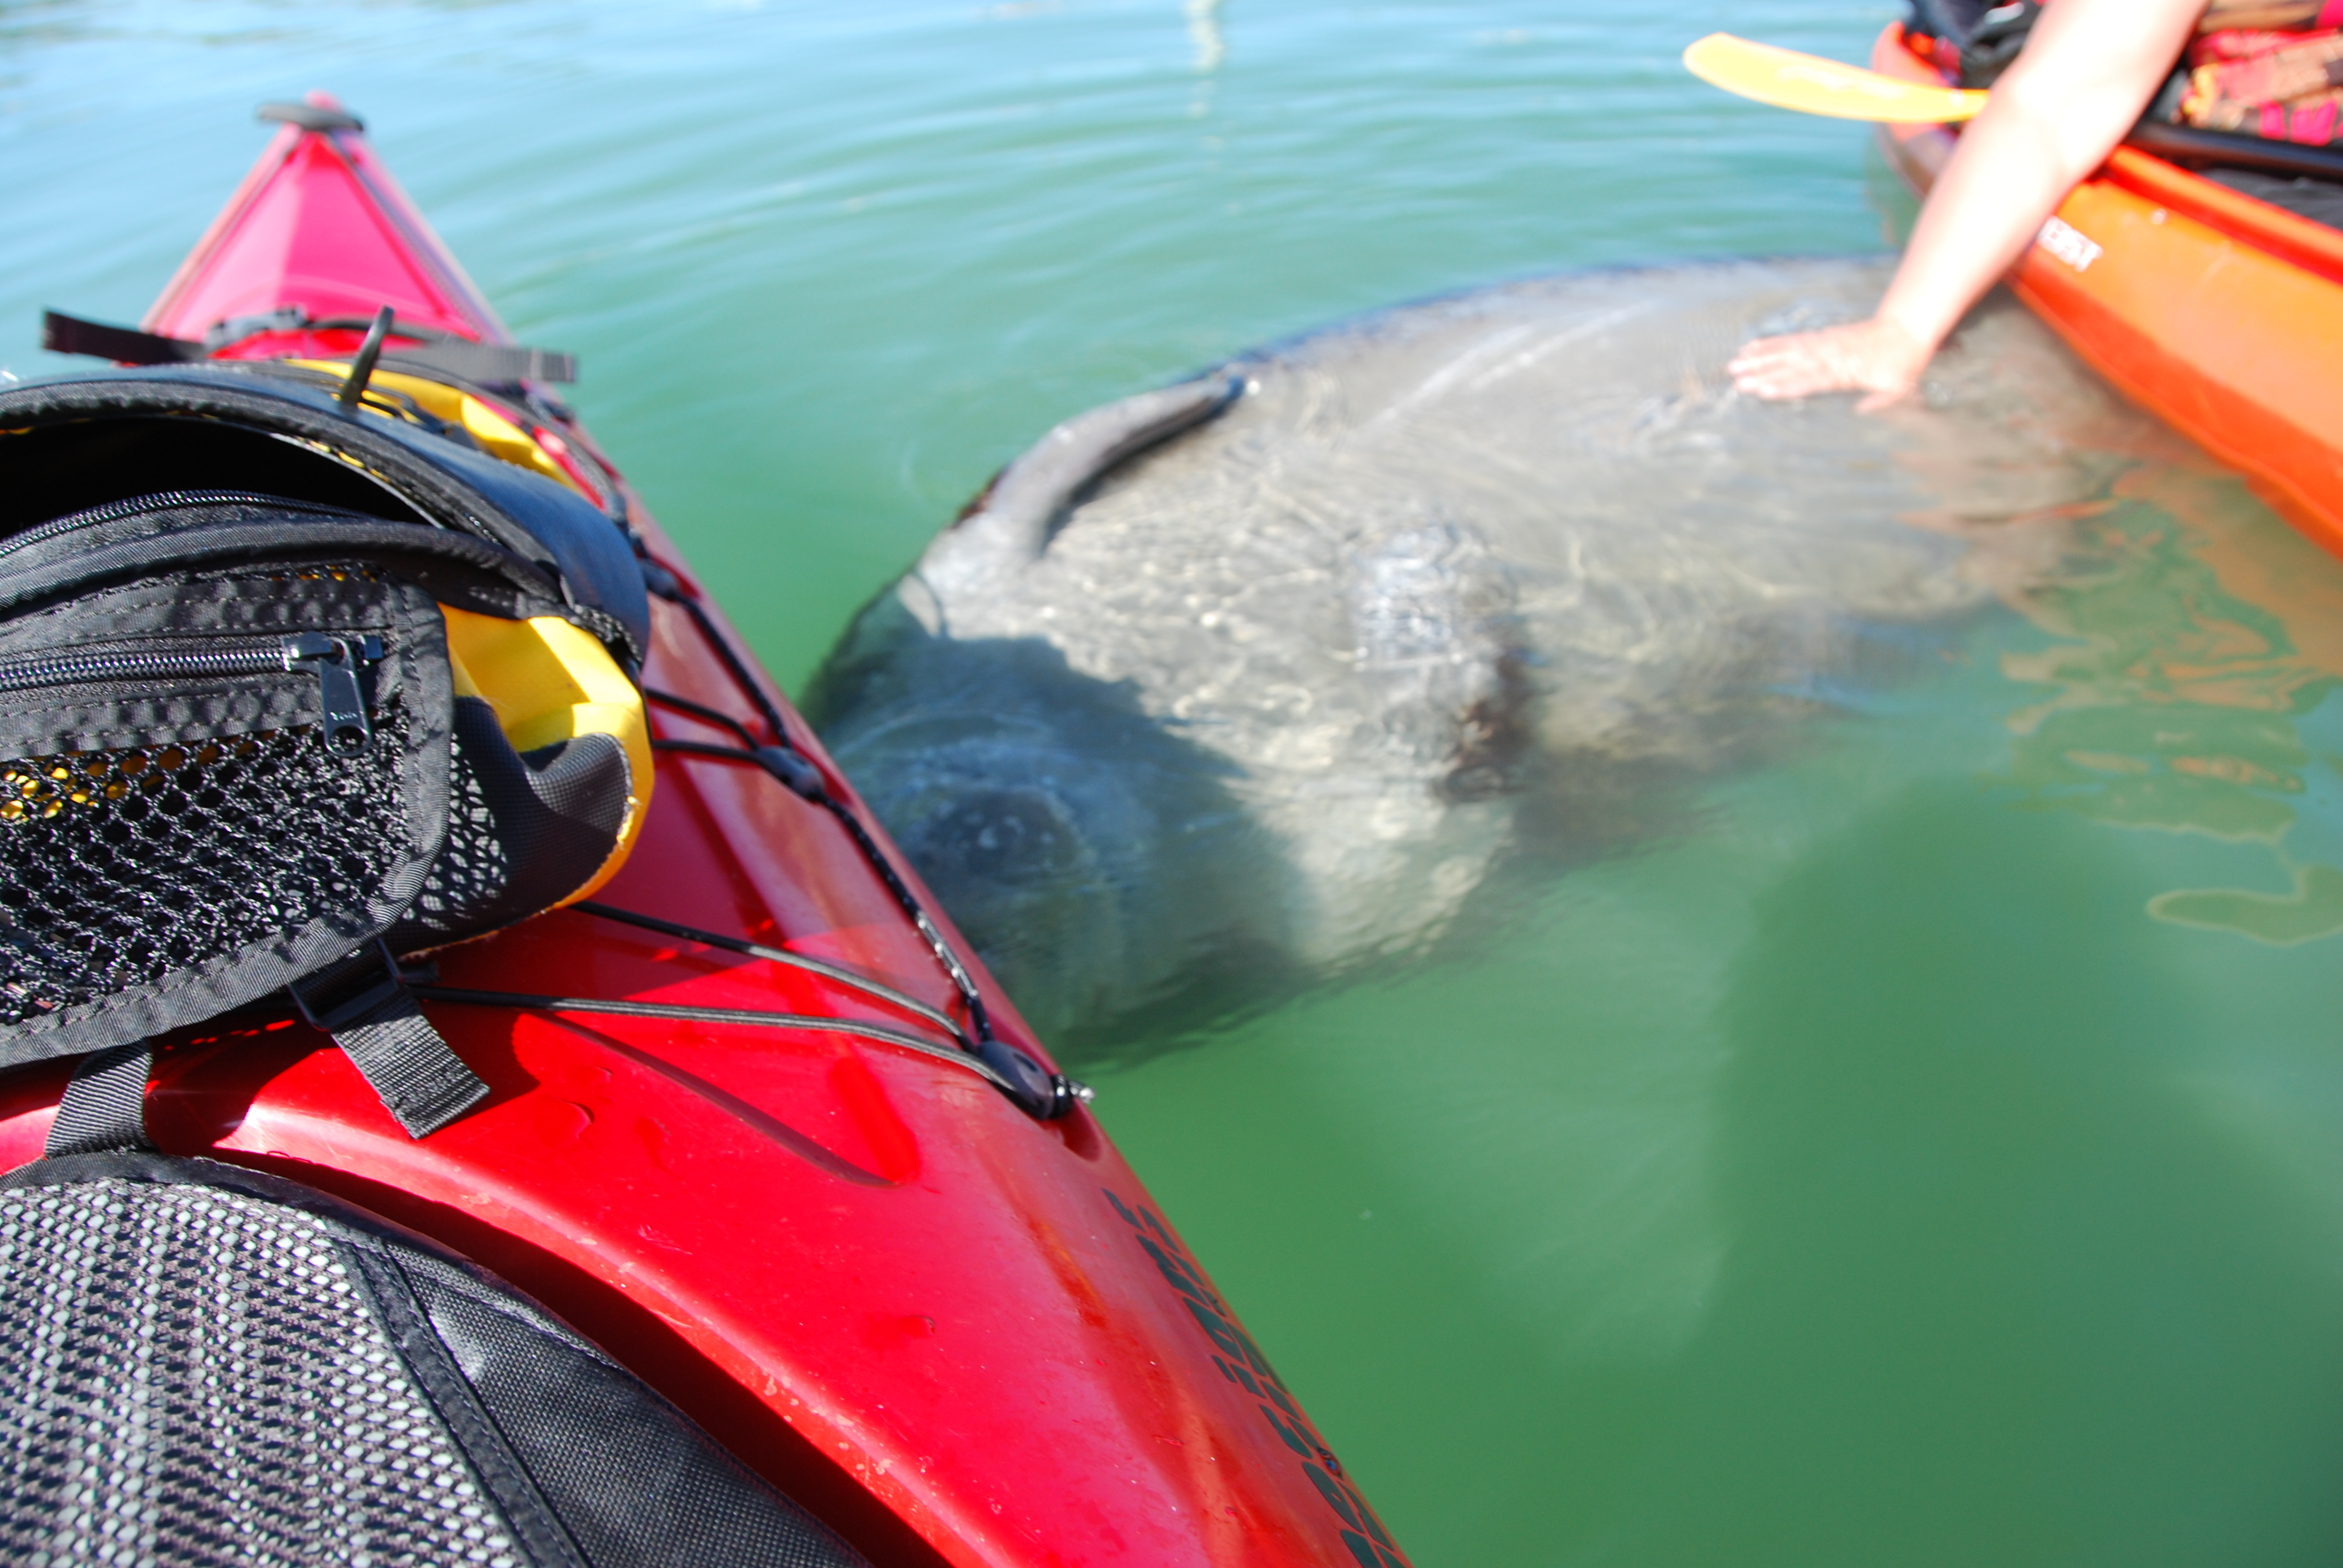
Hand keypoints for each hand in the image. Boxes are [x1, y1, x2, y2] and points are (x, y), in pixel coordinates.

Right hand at [1727, 315, 1931, 410]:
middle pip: (1791, 364)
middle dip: (1763, 372)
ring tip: (1736, 363)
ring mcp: (1823, 343)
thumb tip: (1859, 413)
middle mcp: (1829, 356)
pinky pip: (1792, 339)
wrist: (1906, 328)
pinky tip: (1753, 346)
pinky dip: (1771, 342)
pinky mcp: (1821, 336)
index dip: (1785, 385)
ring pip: (1787, 350)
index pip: (1809, 380)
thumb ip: (1880, 402)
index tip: (1762, 390)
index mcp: (1844, 371)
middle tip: (1737, 380)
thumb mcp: (1899, 388)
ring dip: (1760, 357)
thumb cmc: (1902, 362)